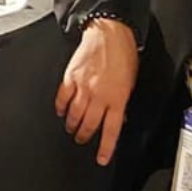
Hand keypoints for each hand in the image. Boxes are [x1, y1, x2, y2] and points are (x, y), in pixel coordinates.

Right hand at [54, 19, 138, 165]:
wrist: (110, 32)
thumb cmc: (123, 55)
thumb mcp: (130, 83)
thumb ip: (122, 102)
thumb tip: (118, 118)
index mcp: (117, 98)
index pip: (111, 130)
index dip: (105, 148)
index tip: (101, 158)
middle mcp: (99, 95)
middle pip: (89, 124)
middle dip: (85, 136)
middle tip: (82, 140)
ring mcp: (83, 87)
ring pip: (74, 115)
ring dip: (72, 125)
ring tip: (72, 129)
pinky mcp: (71, 77)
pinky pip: (62, 98)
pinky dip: (61, 107)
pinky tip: (62, 111)